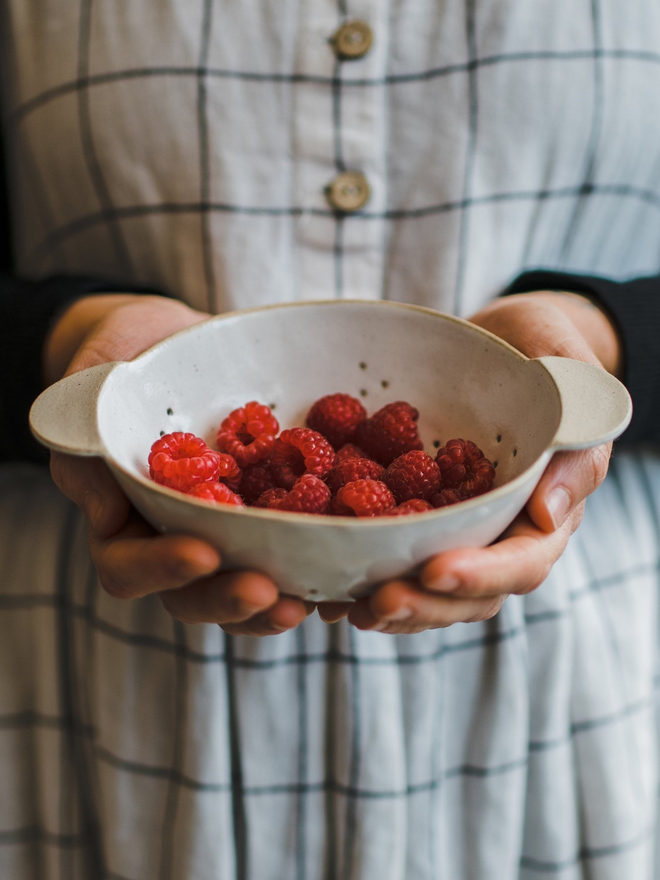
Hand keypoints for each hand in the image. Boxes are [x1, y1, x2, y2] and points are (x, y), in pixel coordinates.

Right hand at [47, 294, 312, 635]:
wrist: (176, 341)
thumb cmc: (126, 356)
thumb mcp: (93, 384)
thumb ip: (87, 439)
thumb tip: (107, 517)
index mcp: (125, 516)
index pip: (127, 564)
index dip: (161, 568)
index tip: (202, 553)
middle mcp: (177, 534)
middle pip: (194, 594)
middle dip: (229, 599)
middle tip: (268, 593)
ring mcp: (228, 528)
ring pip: (246, 585)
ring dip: (278, 602)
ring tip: (312, 600)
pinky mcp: (272, 511)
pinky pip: (293, 548)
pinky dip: (317, 566)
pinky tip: (348, 572)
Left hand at [319, 291, 621, 632]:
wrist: (501, 347)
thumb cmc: (542, 355)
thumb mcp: (569, 378)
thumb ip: (574, 436)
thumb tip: (547, 518)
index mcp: (544, 509)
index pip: (522, 560)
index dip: (480, 574)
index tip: (434, 570)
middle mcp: (500, 533)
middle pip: (469, 595)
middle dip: (424, 604)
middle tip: (377, 603)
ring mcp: (456, 532)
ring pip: (429, 592)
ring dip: (390, 606)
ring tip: (345, 606)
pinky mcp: (418, 521)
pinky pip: (393, 560)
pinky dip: (361, 580)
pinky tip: (326, 592)